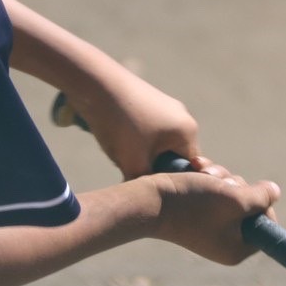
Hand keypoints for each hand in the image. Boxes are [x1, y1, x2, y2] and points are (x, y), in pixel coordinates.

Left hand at [60, 76, 199, 179]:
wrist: (95, 82)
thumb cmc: (119, 123)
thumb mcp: (133, 163)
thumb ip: (145, 185)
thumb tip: (145, 202)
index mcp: (189, 132)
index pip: (186, 171)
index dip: (164, 180)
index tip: (144, 181)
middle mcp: (183, 117)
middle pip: (171, 157)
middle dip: (150, 165)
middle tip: (128, 165)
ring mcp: (166, 106)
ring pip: (155, 144)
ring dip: (139, 152)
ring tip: (119, 147)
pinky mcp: (148, 100)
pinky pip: (146, 130)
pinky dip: (132, 137)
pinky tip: (114, 133)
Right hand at [150, 163, 279, 265]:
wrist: (149, 200)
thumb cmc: (192, 203)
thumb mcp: (235, 198)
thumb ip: (261, 197)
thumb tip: (274, 192)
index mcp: (237, 249)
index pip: (266, 225)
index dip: (262, 202)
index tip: (251, 190)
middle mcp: (225, 240)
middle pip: (248, 205)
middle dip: (237, 185)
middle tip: (221, 182)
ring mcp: (209, 226)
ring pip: (230, 193)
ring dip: (221, 177)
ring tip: (203, 172)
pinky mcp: (196, 212)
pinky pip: (213, 191)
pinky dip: (208, 177)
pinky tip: (196, 168)